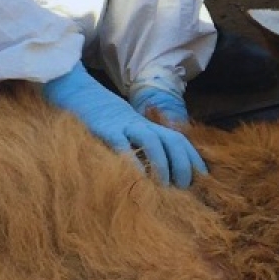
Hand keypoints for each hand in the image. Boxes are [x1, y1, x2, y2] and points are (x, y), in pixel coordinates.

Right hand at [42, 62, 206, 185]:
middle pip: (172, 141)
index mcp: (149, 125)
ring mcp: (124, 125)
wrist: (77, 91)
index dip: (193, 158)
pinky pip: (122, 145)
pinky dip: (132, 162)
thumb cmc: (102, 117)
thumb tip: (156, 172)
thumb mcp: (127, 128)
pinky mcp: (105, 129)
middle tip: (184, 188)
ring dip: (163, 164)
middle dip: (182, 164)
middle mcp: (142, 124)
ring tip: (165, 186)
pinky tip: (136, 178)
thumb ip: (140, 144)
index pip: (179, 140)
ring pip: (153, 141)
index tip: (202, 178)